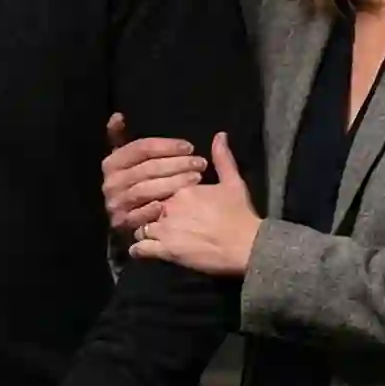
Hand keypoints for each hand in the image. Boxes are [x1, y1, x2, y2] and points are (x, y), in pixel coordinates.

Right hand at [102, 113, 208, 235]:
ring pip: (145, 189)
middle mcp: (110, 183)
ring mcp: (115, 204)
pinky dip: (156, 209)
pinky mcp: (122, 223)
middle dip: (176, 164)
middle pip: (146, 168)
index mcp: (111, 163)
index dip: (167, 146)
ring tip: (196, 179)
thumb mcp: (127, 159)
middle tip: (200, 163)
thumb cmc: (133, 183)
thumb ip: (122, 137)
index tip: (190, 147)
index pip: (141, 148)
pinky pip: (141, 215)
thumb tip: (118, 115)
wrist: (123, 219)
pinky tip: (174, 204)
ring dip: (173, 183)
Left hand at [129, 133, 260, 276]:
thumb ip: (223, 159)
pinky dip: (138, 250)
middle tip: (152, 218)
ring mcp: (164, 228)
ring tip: (149, 235)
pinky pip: (139, 249)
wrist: (246, 245)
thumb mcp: (233, 183)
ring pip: (139, 226)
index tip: (161, 199)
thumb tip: (219, 135)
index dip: (156, 193)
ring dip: (143, 230)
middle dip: (146, 211)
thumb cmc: (240, 214)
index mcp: (181, 188)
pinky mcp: (165, 250)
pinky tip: (142, 250)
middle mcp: (168, 206)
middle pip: (144, 205)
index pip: (155, 185)